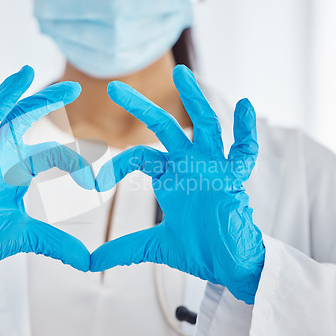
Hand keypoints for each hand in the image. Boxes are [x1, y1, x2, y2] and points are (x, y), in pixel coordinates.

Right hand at [0, 66, 94, 302]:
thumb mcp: (29, 236)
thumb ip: (57, 243)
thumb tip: (88, 261)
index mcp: (16, 167)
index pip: (51, 151)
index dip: (76, 161)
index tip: (96, 182)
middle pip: (22, 119)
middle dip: (44, 100)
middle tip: (71, 86)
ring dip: (7, 95)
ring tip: (25, 73)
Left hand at [92, 65, 264, 303]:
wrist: (225, 262)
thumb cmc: (195, 247)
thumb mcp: (153, 245)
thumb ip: (123, 248)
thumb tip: (89, 263)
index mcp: (168, 175)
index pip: (138, 156)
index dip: (115, 166)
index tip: (95, 183)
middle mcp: (188, 164)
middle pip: (163, 127)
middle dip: (139, 107)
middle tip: (113, 87)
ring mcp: (212, 167)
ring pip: (204, 126)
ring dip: (194, 99)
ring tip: (180, 72)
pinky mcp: (234, 178)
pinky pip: (243, 151)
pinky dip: (247, 130)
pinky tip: (246, 105)